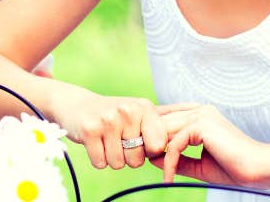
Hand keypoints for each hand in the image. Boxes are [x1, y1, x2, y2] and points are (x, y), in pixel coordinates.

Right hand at [50, 85, 195, 170]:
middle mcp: (128, 111)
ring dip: (111, 158)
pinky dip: (97, 159)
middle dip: (127, 157)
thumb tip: (193, 128)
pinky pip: (101, 163)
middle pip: (137, 160)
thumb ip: (161, 124)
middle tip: (117, 139)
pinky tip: (94, 143)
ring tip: (105, 139)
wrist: (76, 105)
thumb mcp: (138, 113)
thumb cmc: (113, 114)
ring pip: (119, 164)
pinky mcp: (89, 130)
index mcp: (144, 107)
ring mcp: (108, 120)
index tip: (139, 142)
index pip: (157, 147)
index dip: (148, 152)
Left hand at [153, 105, 269, 187]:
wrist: (258, 170)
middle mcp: (200, 110)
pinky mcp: (202, 125)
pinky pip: (175, 144)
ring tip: (156, 171)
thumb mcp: (199, 164)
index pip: (166, 117)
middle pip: (161, 122)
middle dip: (149, 142)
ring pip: (164, 131)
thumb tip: (152, 158)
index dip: (153, 133)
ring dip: (156, 153)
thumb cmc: (233, 168)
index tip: (145, 153)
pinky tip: (168, 177)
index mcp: (200, 114)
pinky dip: (169, 162)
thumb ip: (178, 159)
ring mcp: (201, 115)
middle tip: (142, 162)